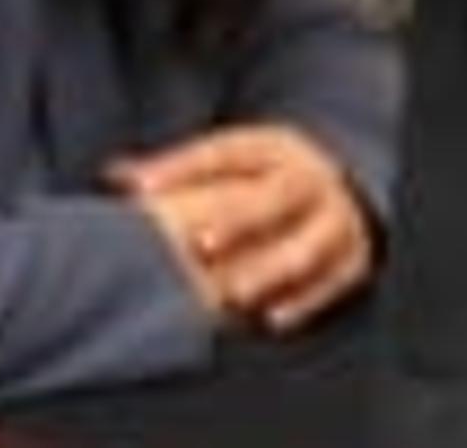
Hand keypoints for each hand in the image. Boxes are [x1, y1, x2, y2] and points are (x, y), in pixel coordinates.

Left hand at [110, 123, 375, 334]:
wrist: (340, 183)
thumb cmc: (266, 177)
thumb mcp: (231, 159)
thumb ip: (176, 170)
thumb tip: (114, 175)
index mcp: (268, 148)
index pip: (222, 153)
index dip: (180, 169)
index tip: (141, 188)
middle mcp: (305, 179)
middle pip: (273, 197)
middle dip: (238, 220)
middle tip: (201, 243)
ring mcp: (333, 218)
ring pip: (308, 243)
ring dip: (272, 268)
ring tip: (236, 292)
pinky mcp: (352, 256)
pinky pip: (332, 280)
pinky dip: (304, 300)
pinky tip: (271, 318)